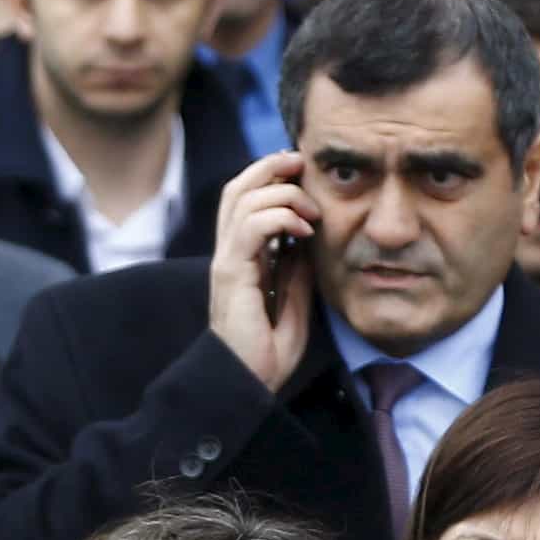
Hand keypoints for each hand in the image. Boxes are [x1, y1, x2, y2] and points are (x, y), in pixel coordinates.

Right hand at [206, 151, 317, 392]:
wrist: (250, 380)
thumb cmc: (270, 348)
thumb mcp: (295, 298)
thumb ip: (298, 267)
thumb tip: (310, 238)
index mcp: (243, 255)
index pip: (247, 199)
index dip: (270, 176)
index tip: (302, 170)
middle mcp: (230, 251)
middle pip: (238, 188)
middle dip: (270, 167)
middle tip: (300, 159)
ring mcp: (228, 260)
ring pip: (242, 200)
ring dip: (281, 193)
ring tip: (312, 207)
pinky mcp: (231, 273)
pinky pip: (249, 228)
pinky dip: (278, 217)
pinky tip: (304, 229)